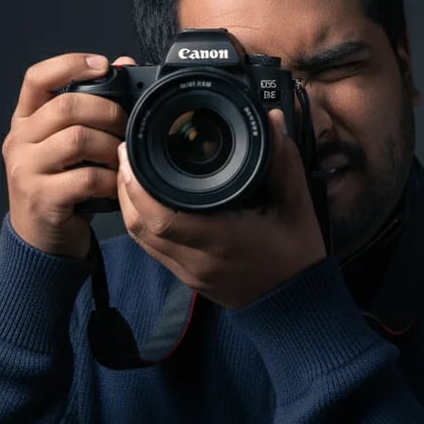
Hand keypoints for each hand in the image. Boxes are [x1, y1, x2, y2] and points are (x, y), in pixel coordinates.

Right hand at [3, 53, 132, 257]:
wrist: (40, 240)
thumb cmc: (61, 188)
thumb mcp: (68, 146)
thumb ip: (88, 109)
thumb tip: (121, 64)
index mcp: (25, 122)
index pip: (37, 78)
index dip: (70, 64)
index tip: (102, 65)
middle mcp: (19, 141)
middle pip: (66, 107)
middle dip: (108, 112)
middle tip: (126, 127)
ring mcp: (26, 170)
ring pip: (78, 139)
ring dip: (111, 147)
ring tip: (122, 158)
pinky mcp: (42, 198)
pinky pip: (85, 178)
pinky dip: (110, 179)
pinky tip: (115, 184)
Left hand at [117, 110, 326, 307]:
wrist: (296, 303)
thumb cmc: (298, 256)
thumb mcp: (298, 207)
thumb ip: (284, 162)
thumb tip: (271, 120)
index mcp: (223, 239)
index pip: (163, 216)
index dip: (138, 184)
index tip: (132, 152)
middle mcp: (199, 259)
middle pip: (140, 226)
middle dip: (125, 187)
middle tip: (126, 152)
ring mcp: (189, 272)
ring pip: (140, 239)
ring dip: (129, 204)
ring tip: (129, 171)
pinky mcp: (187, 278)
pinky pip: (152, 248)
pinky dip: (141, 221)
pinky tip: (145, 199)